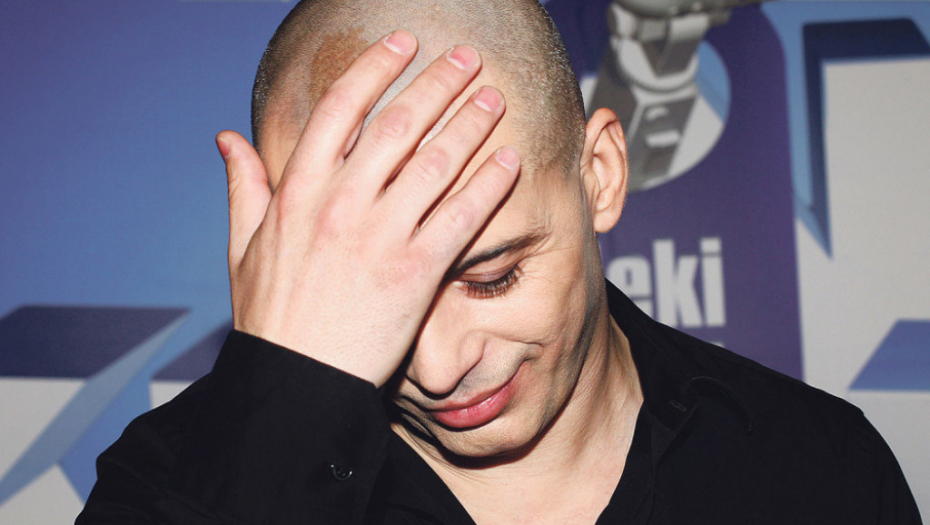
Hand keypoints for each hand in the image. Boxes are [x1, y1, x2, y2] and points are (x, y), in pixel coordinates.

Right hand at [216, 31, 519, 386]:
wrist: (297, 380)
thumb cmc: (271, 317)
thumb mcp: (243, 246)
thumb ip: (243, 187)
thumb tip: (227, 139)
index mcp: (298, 190)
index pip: (341, 108)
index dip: (376, 68)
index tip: (404, 44)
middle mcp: (341, 203)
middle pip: (399, 123)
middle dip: (438, 83)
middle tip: (467, 59)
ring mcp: (380, 236)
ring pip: (435, 162)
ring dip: (470, 123)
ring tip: (494, 99)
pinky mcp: (416, 272)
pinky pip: (461, 218)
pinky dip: (488, 187)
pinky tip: (509, 163)